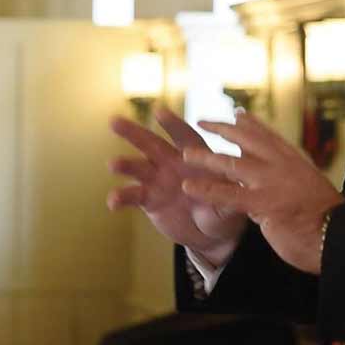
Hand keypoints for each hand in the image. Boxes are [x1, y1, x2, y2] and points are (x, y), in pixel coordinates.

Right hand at [107, 105, 247, 265]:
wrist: (209, 233)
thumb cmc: (224, 208)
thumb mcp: (230, 200)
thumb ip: (227, 192)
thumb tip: (231, 184)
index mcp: (195, 155)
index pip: (183, 136)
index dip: (172, 125)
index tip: (159, 111)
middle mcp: (172, 162)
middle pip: (151, 143)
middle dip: (133, 132)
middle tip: (114, 121)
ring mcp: (157, 180)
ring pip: (137, 167)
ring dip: (125, 164)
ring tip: (112, 164)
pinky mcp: (148, 199)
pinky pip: (133, 196)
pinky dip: (122, 197)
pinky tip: (112, 202)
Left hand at [181, 111, 342, 274]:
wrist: (339, 237)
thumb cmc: (328, 221)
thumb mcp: (310, 189)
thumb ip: (292, 178)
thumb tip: (281, 173)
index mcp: (296, 162)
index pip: (270, 136)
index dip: (252, 124)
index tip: (238, 113)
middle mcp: (283, 166)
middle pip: (247, 141)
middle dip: (223, 130)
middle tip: (202, 122)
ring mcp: (272, 183)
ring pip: (232, 165)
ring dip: (207, 158)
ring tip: (185, 154)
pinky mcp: (264, 204)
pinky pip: (229, 195)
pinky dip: (207, 190)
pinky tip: (189, 186)